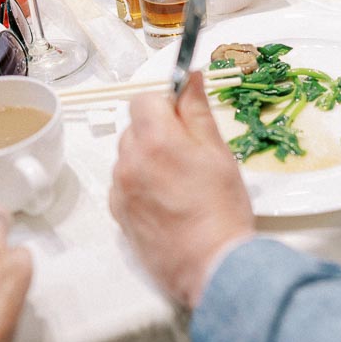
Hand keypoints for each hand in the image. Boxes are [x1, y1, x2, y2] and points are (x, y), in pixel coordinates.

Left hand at [110, 74, 255, 309]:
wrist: (213, 265)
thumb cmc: (222, 209)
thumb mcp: (218, 152)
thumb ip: (198, 110)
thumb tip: (191, 76)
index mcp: (155, 140)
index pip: (143, 100)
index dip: (166, 105)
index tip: (184, 118)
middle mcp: (129, 161)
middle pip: (134, 127)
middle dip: (158, 131)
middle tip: (190, 153)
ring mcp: (120, 189)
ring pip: (128, 156)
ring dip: (148, 158)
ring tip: (179, 182)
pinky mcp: (118, 214)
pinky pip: (124, 184)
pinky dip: (140, 184)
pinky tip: (166, 200)